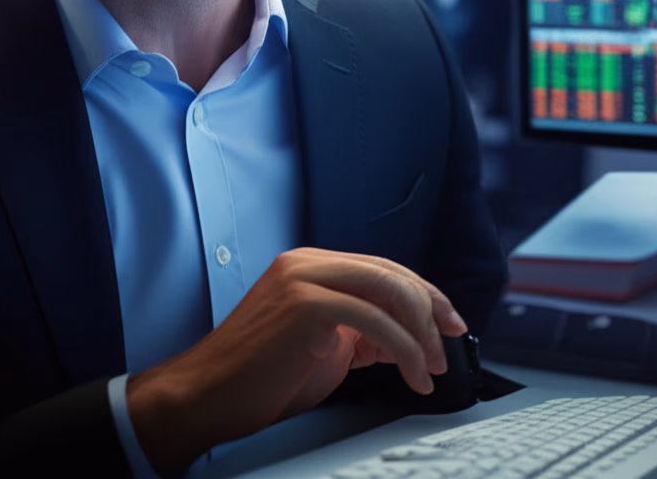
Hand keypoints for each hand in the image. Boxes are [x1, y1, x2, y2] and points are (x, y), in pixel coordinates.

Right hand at [125, 248, 466, 475]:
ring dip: (420, 334)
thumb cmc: (260, 377)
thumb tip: (403, 336)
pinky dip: (404, 350)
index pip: (381, 268)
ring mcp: (304, 278)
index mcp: (309, 264)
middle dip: (430, 308)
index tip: (447, 322)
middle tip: (449, 343)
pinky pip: (374, 319)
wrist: (207, 394)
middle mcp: (307, 262)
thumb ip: (358, 329)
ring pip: (387, 289)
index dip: (422, 294)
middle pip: (390, 272)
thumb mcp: (320, 344)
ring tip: (429, 369)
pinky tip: (411, 376)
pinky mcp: (304, 303)